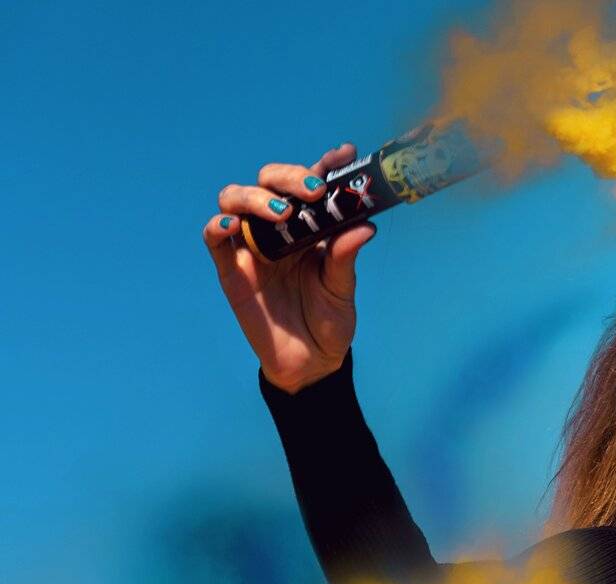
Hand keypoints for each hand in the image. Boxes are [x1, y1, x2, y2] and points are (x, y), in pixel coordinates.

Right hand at [203, 142, 377, 393]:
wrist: (311, 363)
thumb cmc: (329, 322)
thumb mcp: (342, 290)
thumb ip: (345, 257)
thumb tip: (365, 225)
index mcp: (310, 226)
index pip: (311, 184)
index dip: (325, 163)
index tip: (345, 153)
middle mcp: (278, 228)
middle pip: (268, 181)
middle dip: (289, 176)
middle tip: (314, 190)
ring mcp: (252, 246)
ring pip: (236, 199)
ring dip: (256, 198)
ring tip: (282, 213)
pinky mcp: (231, 269)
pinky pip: (214, 238)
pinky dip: (219, 225)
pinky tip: (235, 226)